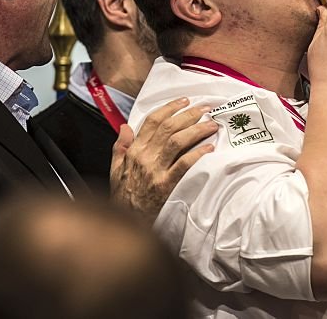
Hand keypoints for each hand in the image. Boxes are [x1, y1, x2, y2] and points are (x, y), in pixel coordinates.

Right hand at [110, 98, 219, 220]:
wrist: (126, 225)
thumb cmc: (123, 197)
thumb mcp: (115, 170)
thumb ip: (120, 147)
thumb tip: (125, 126)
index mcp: (134, 151)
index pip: (152, 121)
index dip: (169, 108)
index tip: (184, 101)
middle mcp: (144, 158)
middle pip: (168, 128)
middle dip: (188, 114)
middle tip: (205, 108)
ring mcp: (155, 172)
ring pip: (177, 142)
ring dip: (196, 130)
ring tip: (211, 125)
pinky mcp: (165, 186)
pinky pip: (183, 165)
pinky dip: (197, 154)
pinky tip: (209, 148)